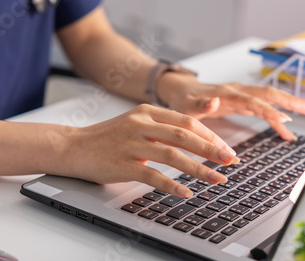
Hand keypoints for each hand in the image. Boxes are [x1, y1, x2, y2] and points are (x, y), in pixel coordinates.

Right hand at [60, 104, 239, 197]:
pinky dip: (172, 185)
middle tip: (231, 160)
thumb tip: (194, 140)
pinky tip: (186, 192)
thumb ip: (161, 128)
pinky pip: (152, 175)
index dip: (210, 135)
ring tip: (217, 179)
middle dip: (211, 149)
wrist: (74, 146)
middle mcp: (140, 123)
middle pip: (184, 135)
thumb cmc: (107, 137)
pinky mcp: (122, 164)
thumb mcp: (135, 123)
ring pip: (173, 155)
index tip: (225, 148)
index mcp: (147, 111)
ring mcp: (131, 144)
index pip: (186, 121)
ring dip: (199, 168)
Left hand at [157, 72, 304, 139]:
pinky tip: (287, 129)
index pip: (252, 101)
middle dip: (291, 100)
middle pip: (269, 94)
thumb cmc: (183, 99)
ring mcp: (241, 96)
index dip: (269, 109)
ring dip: (290, 103)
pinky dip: (276, 117)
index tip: (286, 119)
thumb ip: (200, 105)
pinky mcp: (242, 102)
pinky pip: (263, 108)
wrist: (180, 90)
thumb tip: (214, 101)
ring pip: (270, 98)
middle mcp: (237, 91)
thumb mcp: (186, 106)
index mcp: (226, 93)